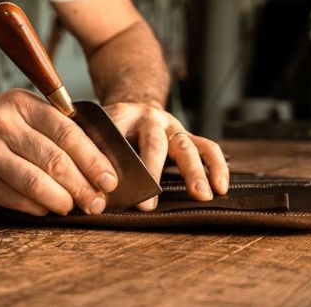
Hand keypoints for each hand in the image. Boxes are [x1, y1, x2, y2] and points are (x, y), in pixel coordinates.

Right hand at [0, 89, 119, 215]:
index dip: (94, 159)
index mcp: (21, 103)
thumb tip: (95, 160)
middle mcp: (3, 123)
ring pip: (36, 182)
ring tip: (74, 207)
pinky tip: (46, 210)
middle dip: (83, 186)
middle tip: (97, 202)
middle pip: (55, 160)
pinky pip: (16, 198)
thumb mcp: (16, 111)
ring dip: (62, 200)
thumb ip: (50, 127)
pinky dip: (36, 208)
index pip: (68, 132)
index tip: (110, 179)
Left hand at [104, 102, 228, 209]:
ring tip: (201, 196)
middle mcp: (151, 119)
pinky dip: (217, 167)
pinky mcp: (190, 136)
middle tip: (149, 204)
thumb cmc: (115, 127)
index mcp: (122, 114)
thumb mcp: (98, 129)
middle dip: (152, 173)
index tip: (110, 186)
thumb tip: (89, 187)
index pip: (116, 135)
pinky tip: (221, 187)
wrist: (138, 106)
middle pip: (153, 143)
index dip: (113, 160)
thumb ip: (94, 149)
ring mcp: (173, 127)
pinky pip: (208, 148)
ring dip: (194, 172)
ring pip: (186, 146)